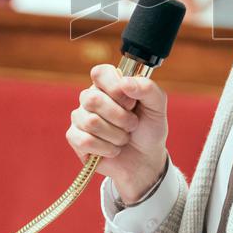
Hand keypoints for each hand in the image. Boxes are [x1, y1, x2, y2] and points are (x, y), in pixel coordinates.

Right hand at [66, 63, 168, 202]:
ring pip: (91, 122)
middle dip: (120, 117)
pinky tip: (113, 149)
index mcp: (109, 84)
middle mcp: (91, 97)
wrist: (145, 160)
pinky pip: (84, 140)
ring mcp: (80, 117)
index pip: (99, 72)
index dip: (115, 88)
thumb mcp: (157, 106)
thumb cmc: (149, 129)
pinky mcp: (75, 137)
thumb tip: (125, 82)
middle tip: (132, 124)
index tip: (131, 102)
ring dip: (116, 135)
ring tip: (124, 137)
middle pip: (93, 99)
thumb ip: (147, 88)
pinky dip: (106, 148)